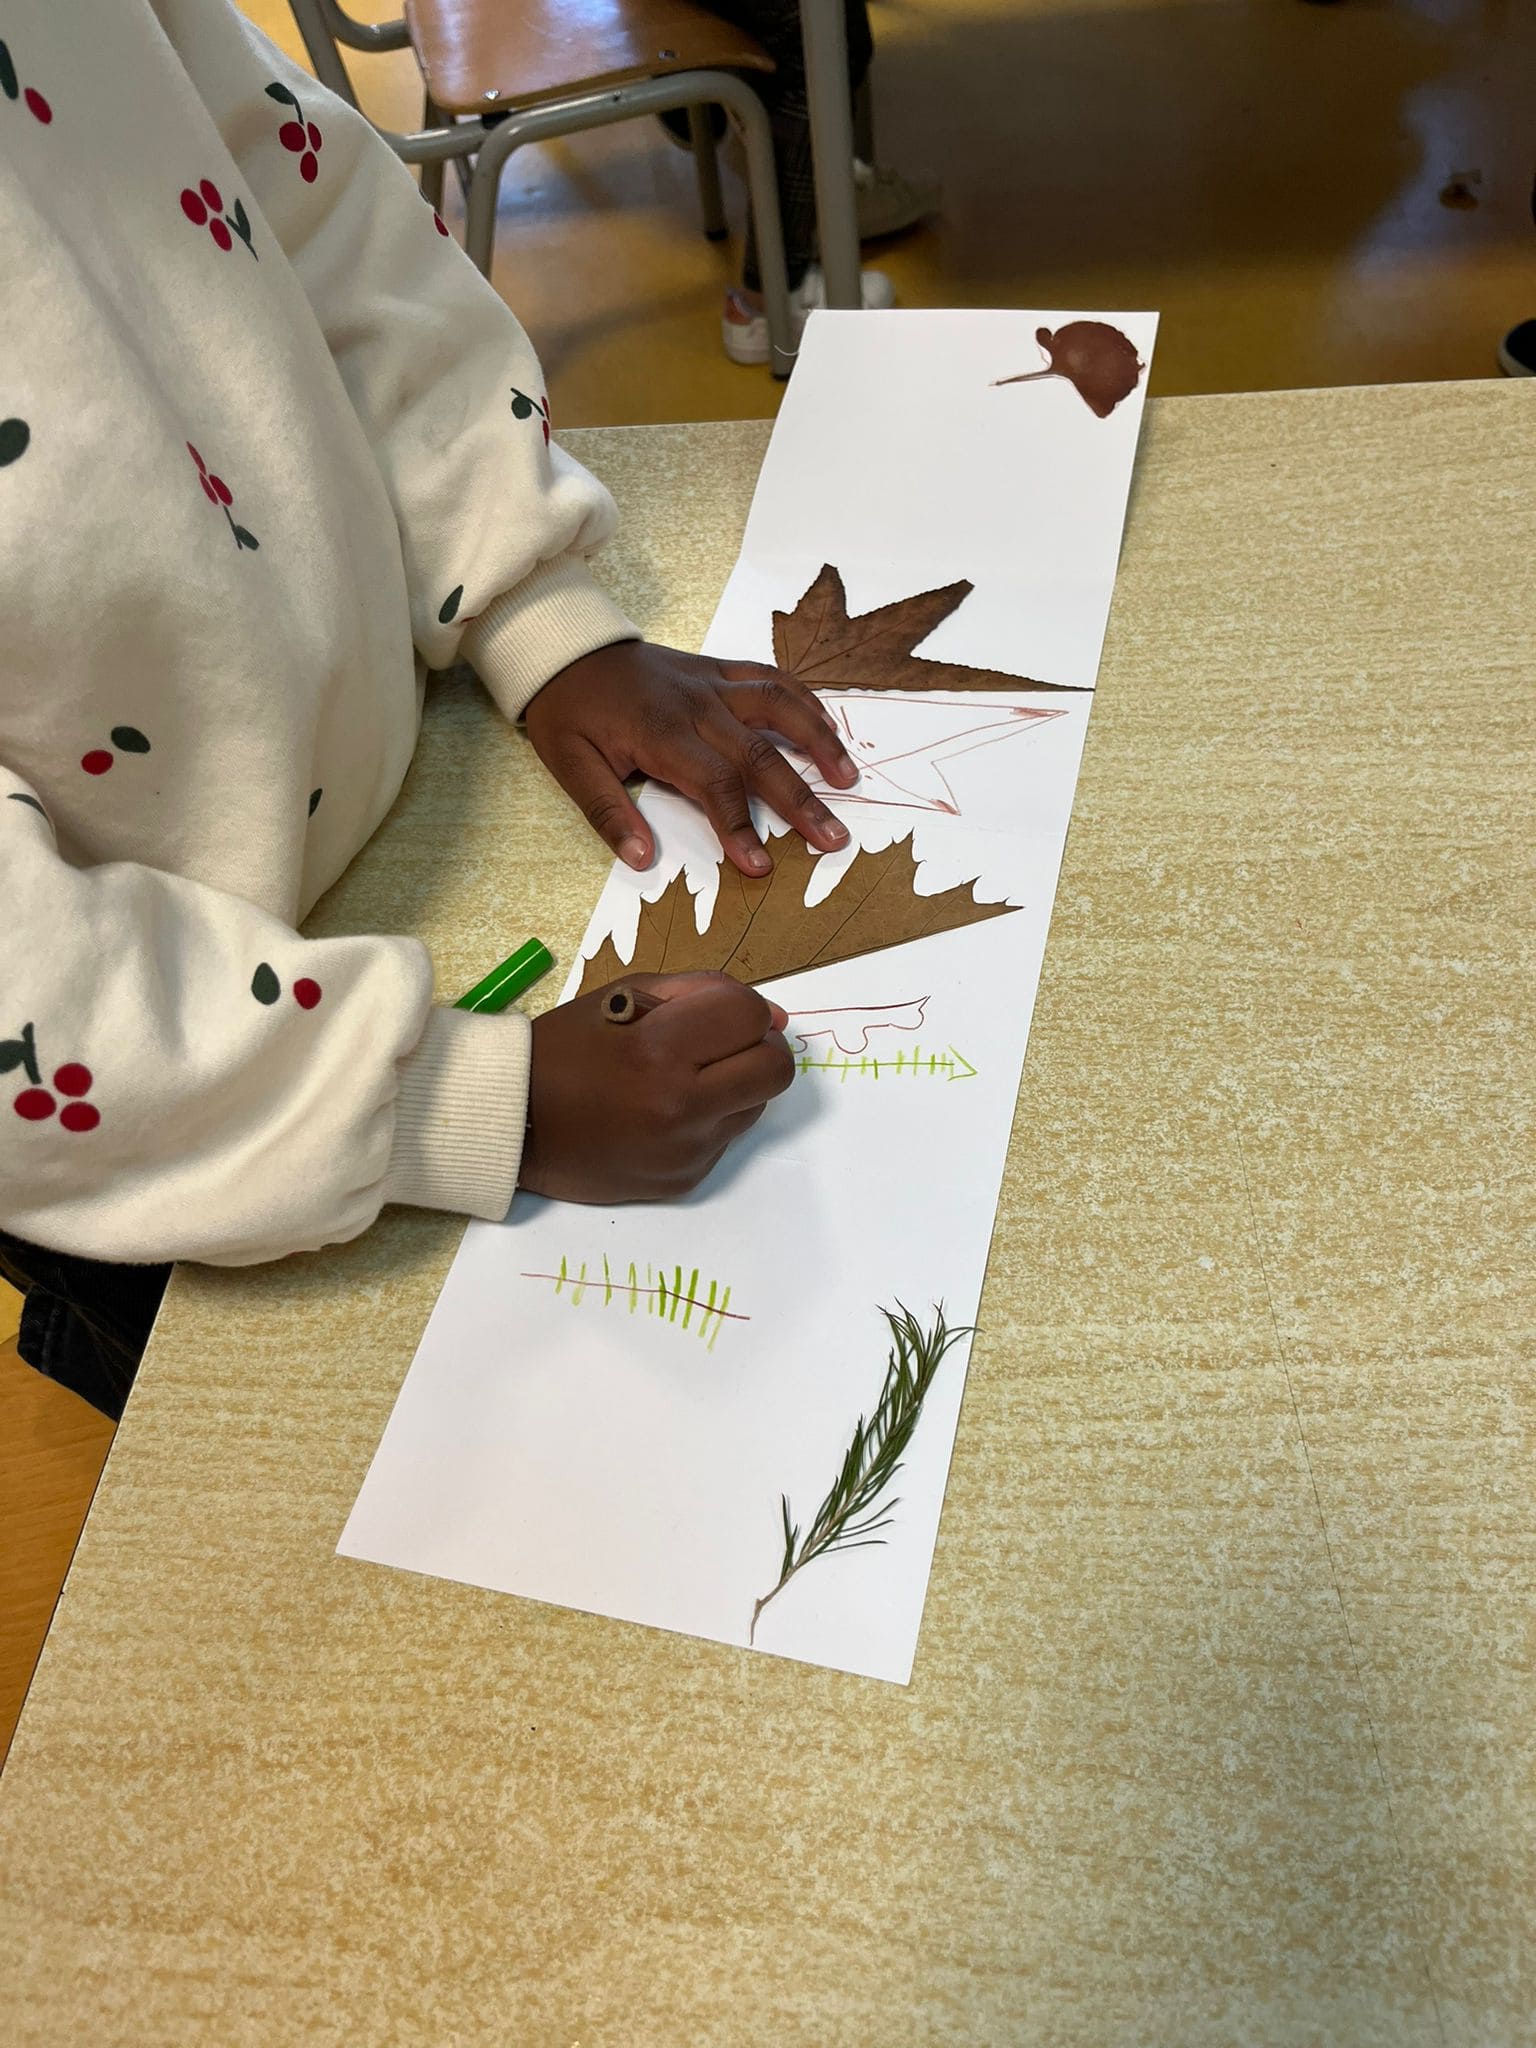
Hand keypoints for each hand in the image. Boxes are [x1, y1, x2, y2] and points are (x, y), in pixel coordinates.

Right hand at [519, 972, 794, 1203]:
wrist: (514, 1124)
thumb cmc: (565, 1049)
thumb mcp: (625, 995)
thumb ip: (703, 992)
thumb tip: (774, 1016)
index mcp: (659, 1051)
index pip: (751, 1018)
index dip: (742, 1008)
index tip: (715, 1013)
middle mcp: (679, 1106)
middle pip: (775, 1069)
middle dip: (758, 1047)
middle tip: (721, 1044)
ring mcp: (685, 1150)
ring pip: (757, 1106)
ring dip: (735, 1084)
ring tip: (686, 1078)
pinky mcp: (684, 1180)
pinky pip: (726, 1140)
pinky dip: (709, 1119)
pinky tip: (666, 1111)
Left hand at [524, 639, 858, 876]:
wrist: (564, 648)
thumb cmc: (568, 711)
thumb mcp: (569, 766)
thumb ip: (608, 813)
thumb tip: (641, 859)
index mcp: (661, 734)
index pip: (714, 785)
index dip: (739, 827)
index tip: (760, 866)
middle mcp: (697, 706)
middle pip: (760, 755)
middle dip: (800, 801)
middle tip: (833, 838)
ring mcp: (712, 682)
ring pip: (779, 707)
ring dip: (819, 741)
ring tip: (848, 778)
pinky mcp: (717, 668)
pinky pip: (771, 678)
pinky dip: (804, 700)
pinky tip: (828, 725)